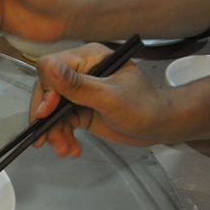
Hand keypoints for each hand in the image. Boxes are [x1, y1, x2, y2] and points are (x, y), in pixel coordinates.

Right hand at [29, 43, 176, 156]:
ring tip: (64, 150)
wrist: (164, 125)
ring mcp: (79, 93)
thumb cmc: (145, 107)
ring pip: (52, 111)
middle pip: (47, 92)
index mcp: (87, 59)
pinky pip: (61, 122)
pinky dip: (62, 136)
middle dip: (47, 118)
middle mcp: (79, 73)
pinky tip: (71, 148)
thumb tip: (50, 66)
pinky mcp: (81, 110)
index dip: (46, 91)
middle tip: (47, 140)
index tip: (47, 113)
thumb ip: (79, 85)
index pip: (50, 67)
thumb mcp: (110, 97)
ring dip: (54, 132)